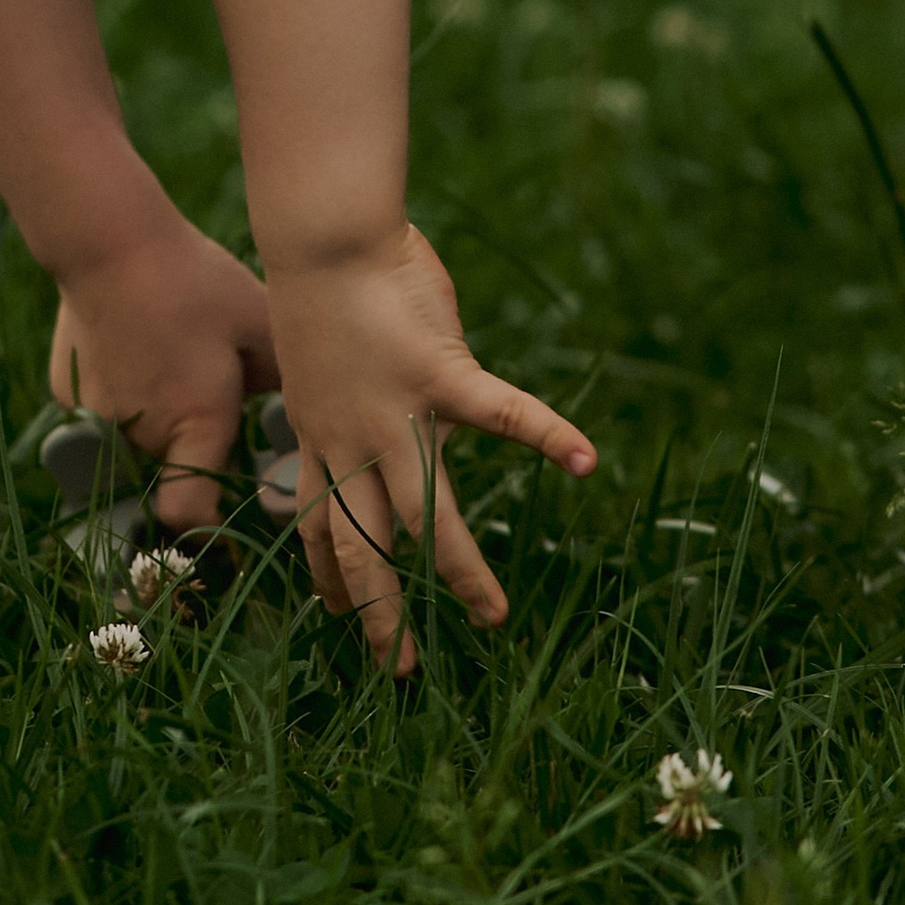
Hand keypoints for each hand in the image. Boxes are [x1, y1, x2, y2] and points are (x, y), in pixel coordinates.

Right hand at [50, 216, 280, 533]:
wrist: (110, 243)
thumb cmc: (194, 281)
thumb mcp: (257, 324)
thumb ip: (281, 378)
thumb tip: (303, 413)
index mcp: (195, 426)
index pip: (189, 516)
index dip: (204, 525)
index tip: (220, 506)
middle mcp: (142, 436)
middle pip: (171, 461)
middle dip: (190, 434)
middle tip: (204, 376)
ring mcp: (96, 420)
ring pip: (135, 435)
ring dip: (152, 410)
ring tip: (164, 349)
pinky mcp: (66, 396)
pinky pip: (102, 410)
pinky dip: (118, 389)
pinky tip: (130, 338)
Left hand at [267, 224, 595, 675]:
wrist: (321, 235)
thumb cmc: (325, 275)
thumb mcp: (323, 350)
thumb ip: (358, 384)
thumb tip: (403, 385)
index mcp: (319, 432)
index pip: (317, 521)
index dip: (328, 571)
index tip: (335, 609)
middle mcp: (350, 440)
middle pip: (366, 543)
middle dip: (381, 612)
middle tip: (399, 669)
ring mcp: (395, 414)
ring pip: (428, 514)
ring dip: (461, 572)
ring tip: (494, 619)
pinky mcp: (438, 376)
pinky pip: (501, 413)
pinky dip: (547, 435)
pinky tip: (587, 462)